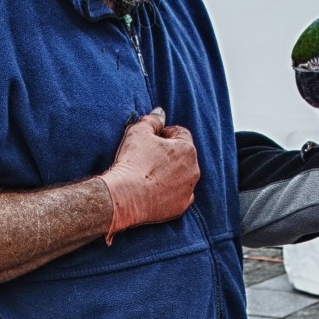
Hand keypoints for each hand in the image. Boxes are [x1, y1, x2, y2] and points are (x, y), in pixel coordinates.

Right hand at [100, 107, 200, 242]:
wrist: (124, 196)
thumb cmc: (132, 162)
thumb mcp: (138, 131)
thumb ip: (152, 120)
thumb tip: (160, 112)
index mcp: (187, 149)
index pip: (179, 133)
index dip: (163, 134)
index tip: (148, 141)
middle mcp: (194, 169)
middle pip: (182, 155)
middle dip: (167, 153)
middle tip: (146, 157)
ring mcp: (188, 190)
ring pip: (181, 175)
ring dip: (169, 172)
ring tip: (148, 175)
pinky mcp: (180, 206)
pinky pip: (178, 194)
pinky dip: (168, 191)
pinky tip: (153, 190)